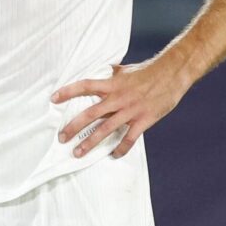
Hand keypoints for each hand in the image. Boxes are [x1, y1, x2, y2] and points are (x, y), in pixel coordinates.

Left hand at [53, 59, 190, 158]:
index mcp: (112, 84)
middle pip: (90, 114)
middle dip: (73, 127)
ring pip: (105, 130)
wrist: (172, 74)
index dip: (68, 92)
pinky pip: (129, 139)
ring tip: (78, 153)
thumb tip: (102, 70)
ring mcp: (130, 111)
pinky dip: (120, 149)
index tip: (53, 99)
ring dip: (90, 143)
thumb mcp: (125, 70)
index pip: (85, 86)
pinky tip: (113, 155)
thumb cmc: (148, 71)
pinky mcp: (143, 120)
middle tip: (62, 138)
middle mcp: (118, 98)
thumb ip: (112, 73)